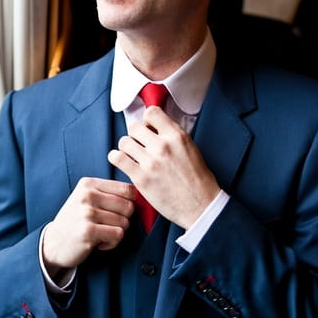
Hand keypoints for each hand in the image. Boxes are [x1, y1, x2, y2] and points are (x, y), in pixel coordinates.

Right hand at [42, 176, 134, 275]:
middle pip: (129, 206)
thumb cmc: (76, 221)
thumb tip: (142, 195)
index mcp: (89, 183)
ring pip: (125, 222)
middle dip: (123, 220)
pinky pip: (118, 234)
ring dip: (116, 233)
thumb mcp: (87, 199)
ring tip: (101, 234)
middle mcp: (87, 195)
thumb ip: (109, 194)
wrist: (53, 243)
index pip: (127, 189)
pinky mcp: (88, 231)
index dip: (131, 203)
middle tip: (108, 226)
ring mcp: (87, 212)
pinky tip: (99, 242)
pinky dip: (112, 242)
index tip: (118, 213)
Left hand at [108, 106, 219, 228]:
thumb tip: (154, 127)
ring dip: (126, 147)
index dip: (147, 120)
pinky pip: (118, 158)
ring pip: (124, 141)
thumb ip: (171, 135)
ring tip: (132, 154)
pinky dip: (116, 158)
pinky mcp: (141, 178)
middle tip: (139, 144)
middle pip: (134, 127)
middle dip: (135, 135)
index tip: (148, 128)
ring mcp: (150, 162)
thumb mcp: (190, 147)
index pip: (151, 112)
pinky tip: (123, 161)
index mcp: (176, 136)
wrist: (200, 205)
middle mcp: (162, 146)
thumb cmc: (197, 179)